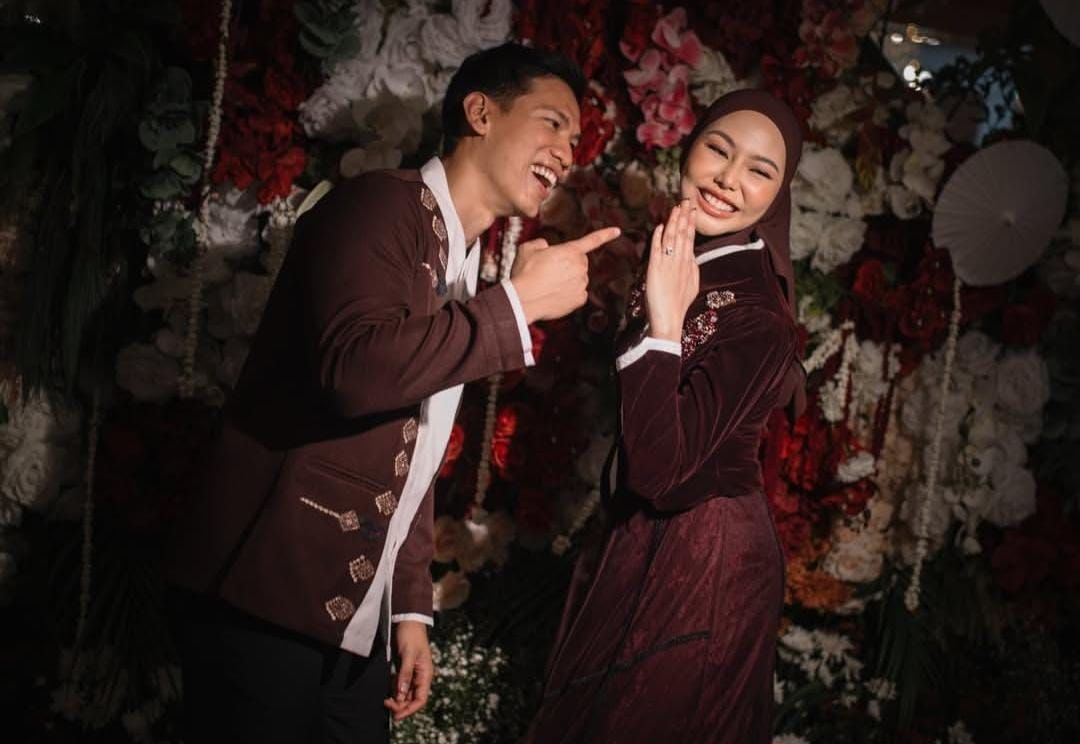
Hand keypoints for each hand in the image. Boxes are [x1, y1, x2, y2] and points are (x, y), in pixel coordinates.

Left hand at [383, 620, 432, 721]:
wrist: (407, 620)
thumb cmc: (411, 635)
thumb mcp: (408, 654)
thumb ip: (405, 674)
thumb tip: (401, 695)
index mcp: (425, 674)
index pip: (420, 699)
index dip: (409, 710)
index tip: (396, 715)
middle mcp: (420, 676)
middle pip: (412, 699)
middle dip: (401, 705)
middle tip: (386, 704)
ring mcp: (412, 674)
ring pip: (406, 694)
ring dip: (397, 699)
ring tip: (385, 699)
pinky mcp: (404, 670)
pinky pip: (400, 685)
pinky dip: (394, 690)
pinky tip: (387, 689)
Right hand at [509, 226, 620, 322]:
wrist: (523, 300)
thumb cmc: (524, 274)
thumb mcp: (527, 249)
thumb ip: (540, 244)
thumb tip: (545, 246)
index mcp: (569, 251)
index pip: (591, 240)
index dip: (605, 234)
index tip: (617, 231)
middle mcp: (579, 267)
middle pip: (580, 262)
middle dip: (569, 264)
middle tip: (550, 271)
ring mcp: (581, 284)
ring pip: (578, 279)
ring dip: (568, 280)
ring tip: (548, 285)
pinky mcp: (579, 300)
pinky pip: (578, 294)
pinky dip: (569, 294)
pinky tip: (555, 295)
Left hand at [645, 200, 698, 341]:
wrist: (670, 319)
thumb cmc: (679, 304)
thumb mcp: (691, 283)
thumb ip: (691, 267)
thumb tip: (692, 254)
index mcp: (688, 264)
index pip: (689, 238)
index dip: (690, 222)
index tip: (691, 209)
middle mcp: (679, 262)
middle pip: (682, 234)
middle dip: (684, 216)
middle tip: (685, 201)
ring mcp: (668, 265)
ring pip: (671, 239)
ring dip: (673, 222)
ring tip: (675, 208)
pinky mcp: (655, 270)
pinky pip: (656, 250)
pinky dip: (657, 238)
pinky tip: (659, 227)